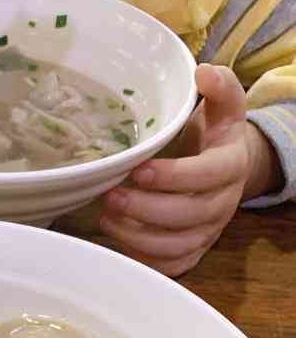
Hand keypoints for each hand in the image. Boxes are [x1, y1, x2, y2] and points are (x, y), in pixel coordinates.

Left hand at [100, 64, 282, 276]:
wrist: (228, 169)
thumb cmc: (215, 136)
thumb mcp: (224, 106)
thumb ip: (219, 86)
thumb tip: (203, 71)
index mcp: (230, 166)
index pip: (207, 176)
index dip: (173, 177)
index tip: (138, 171)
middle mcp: (222, 204)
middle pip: (188, 216)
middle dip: (145, 210)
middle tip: (110, 197)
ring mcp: (209, 232)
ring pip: (177, 246)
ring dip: (138, 237)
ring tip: (106, 218)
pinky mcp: (195, 250)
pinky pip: (173, 265)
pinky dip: (145, 259)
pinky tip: (121, 240)